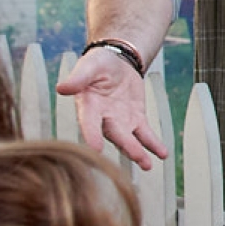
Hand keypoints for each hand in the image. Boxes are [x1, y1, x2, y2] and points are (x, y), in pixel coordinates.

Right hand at [56, 44, 169, 168]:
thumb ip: (78, 78)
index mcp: (88, 106)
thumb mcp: (88, 66)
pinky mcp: (136, 119)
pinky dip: (153, 144)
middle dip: (126, 145)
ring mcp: (120, 121)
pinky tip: (162, 154)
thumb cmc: (97, 64)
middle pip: (115, 134)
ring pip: (129, 139)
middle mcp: (103, 118)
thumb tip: (62, 87)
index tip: (95, 148)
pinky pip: (145, 134)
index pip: (88, 122)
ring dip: (138, 152)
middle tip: (137, 156)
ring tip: (147, 164)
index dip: (91, 134)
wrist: (116, 61)